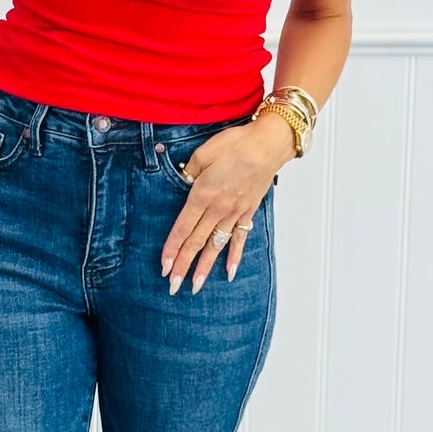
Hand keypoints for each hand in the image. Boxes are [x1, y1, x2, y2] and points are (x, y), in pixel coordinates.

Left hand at [160, 117, 289, 292]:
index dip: (171, 249)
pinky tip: (230, 272)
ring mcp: (234, 213)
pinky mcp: (248, 211)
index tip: (163, 268)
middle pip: (196, 243)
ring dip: (205, 268)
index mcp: (202, 195)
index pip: (182, 228)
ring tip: (196, 287)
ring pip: (215, 245)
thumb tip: (184, 181)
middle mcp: (217, 209)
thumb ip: (189, 171)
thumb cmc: (236, 144)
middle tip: (172, 287)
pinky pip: (240, 238)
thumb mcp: (203, 153)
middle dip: (183, 266)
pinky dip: (234, 256)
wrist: (268, 144)